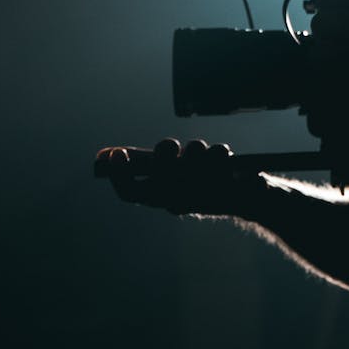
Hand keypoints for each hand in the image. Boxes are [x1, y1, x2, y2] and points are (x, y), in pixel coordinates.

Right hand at [96, 138, 260, 215]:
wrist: (243, 196)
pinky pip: (218, 156)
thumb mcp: (166, 173)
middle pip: (159, 176)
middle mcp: (177, 201)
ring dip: (196, 150)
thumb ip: (139, 163)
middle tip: (172, 148)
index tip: (115, 154)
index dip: (118, 175)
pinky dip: (220, 154)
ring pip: (191, 159)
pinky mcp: (228, 188)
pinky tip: (224, 162)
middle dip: (164, 154)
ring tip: (205, 155)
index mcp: (160, 197)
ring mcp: (202, 196)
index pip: (130, 193)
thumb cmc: (198, 181)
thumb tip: (104, 155)